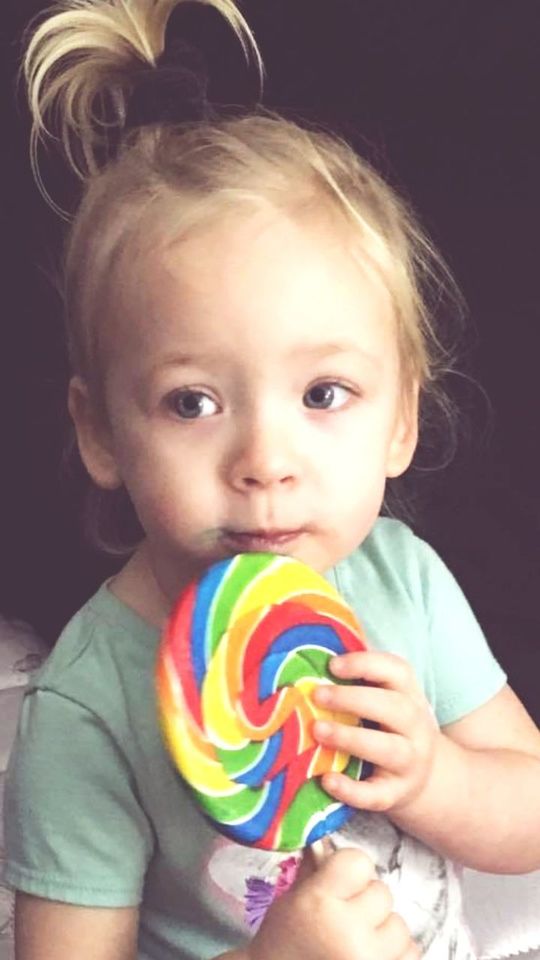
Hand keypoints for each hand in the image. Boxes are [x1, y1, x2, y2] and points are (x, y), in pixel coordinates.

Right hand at [248, 848, 418, 959]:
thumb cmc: (282, 942)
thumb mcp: (292, 899)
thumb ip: (316, 868)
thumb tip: (331, 835)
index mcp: (320, 902)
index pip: (359, 862)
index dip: (351, 870)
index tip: (339, 883)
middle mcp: (348, 932)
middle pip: (382, 893)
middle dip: (366, 903)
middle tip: (345, 919)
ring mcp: (370, 959)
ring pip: (399, 925)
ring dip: (383, 930)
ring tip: (357, 941)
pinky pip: (410, 952)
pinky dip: (394, 953)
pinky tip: (369, 955)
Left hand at [312, 651, 438, 814]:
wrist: (425, 778)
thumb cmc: (390, 728)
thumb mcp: (387, 700)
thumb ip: (361, 680)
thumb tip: (315, 654)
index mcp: (410, 696)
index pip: (398, 672)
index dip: (366, 664)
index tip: (333, 664)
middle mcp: (416, 728)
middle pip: (394, 708)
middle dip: (354, 699)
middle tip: (317, 695)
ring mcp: (410, 763)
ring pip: (388, 750)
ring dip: (351, 738)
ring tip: (317, 730)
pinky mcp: (395, 794)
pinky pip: (376, 795)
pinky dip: (352, 790)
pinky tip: (327, 780)